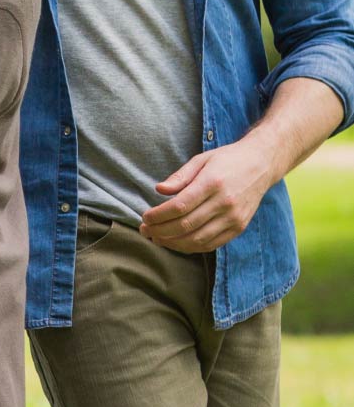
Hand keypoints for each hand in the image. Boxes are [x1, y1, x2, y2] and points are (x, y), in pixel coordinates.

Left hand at [140, 140, 279, 252]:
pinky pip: (212, 244)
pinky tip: (177, 242)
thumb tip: (159, 189)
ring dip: (173, 242)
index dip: (158, 215)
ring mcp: (234, 217)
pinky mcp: (240, 227)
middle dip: (161, 231)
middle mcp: (225, 202)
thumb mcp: (201, 160)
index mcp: (212, 183)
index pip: (179, 206)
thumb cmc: (226, 160)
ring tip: (157, 238)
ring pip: (198, 239)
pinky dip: (192, 247)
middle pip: (186, 225)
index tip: (145, 217)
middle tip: (145, 230)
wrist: (261, 164)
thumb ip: (180, 176)